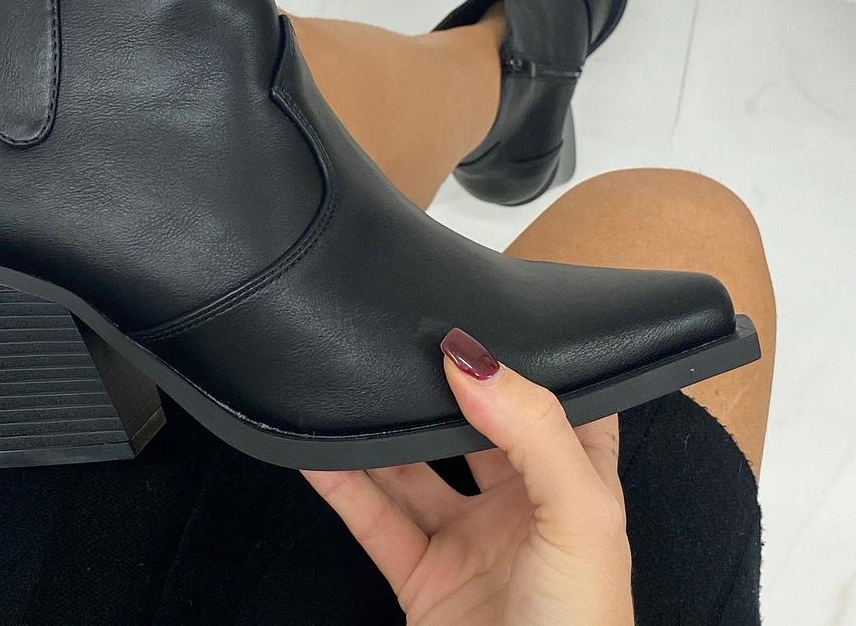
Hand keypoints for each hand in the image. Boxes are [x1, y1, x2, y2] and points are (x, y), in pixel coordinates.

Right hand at [303, 328, 632, 625]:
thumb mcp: (580, 516)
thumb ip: (533, 430)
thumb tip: (470, 359)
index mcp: (577, 485)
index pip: (559, 404)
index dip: (526, 361)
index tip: (479, 317)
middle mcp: (522, 507)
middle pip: (472, 428)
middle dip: (438, 389)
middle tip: (399, 338)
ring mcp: (469, 542)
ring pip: (414, 469)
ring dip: (381, 432)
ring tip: (349, 382)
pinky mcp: (423, 579)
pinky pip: (374, 519)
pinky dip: (342, 484)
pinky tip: (316, 450)